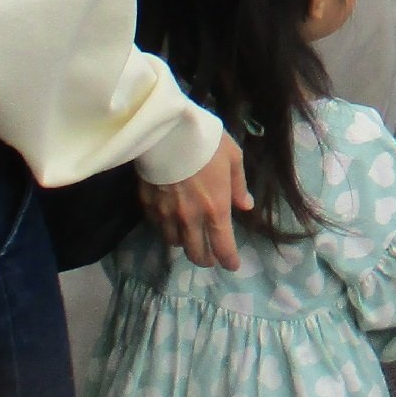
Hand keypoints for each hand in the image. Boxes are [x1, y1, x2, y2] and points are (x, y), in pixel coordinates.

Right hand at [140, 134, 252, 271]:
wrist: (167, 131)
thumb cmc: (206, 141)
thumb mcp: (232, 157)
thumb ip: (239, 185)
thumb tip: (246, 206)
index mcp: (215, 209)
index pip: (223, 247)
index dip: (229, 260)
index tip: (232, 265)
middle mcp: (191, 219)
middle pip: (197, 253)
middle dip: (206, 259)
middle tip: (211, 257)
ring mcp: (167, 215)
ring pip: (176, 243)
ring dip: (186, 244)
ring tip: (190, 239)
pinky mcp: (149, 207)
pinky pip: (159, 228)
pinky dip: (167, 229)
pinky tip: (171, 222)